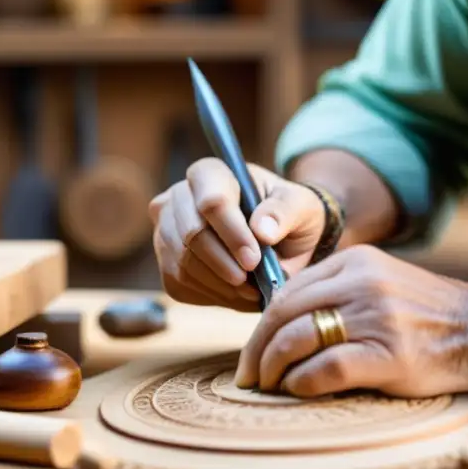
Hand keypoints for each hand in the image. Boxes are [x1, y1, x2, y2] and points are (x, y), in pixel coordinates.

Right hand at [148, 158, 325, 311]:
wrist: (278, 238)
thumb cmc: (288, 214)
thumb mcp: (301, 206)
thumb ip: (285, 212)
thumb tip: (263, 230)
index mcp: (213, 173)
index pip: (212, 200)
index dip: (232, 233)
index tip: (254, 259)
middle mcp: (180, 197)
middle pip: (192, 234)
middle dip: (225, 263)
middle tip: (254, 283)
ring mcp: (166, 229)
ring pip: (183, 263)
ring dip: (220, 284)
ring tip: (252, 291)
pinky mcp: (166, 261)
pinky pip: (180, 284)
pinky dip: (212, 295)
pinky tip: (237, 294)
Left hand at [234, 245, 467, 397]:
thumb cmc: (425, 314)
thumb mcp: (380, 281)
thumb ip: (336, 291)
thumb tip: (280, 323)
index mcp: (356, 261)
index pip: (287, 291)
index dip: (260, 327)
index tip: (253, 352)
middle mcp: (363, 283)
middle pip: (284, 315)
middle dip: (257, 350)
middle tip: (249, 376)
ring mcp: (376, 317)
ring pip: (298, 340)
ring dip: (274, 369)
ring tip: (270, 387)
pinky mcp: (388, 353)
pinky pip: (326, 368)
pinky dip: (302, 383)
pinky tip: (299, 390)